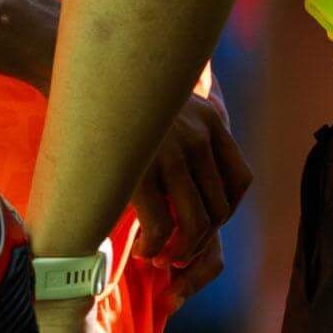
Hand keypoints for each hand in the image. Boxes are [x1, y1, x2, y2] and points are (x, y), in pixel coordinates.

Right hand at [130, 86, 251, 306]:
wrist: (91, 74)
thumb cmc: (128, 98)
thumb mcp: (173, 105)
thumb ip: (190, 132)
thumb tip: (191, 175)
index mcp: (211, 121)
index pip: (240, 180)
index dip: (225, 211)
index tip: (203, 223)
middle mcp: (198, 137)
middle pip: (221, 209)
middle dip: (200, 242)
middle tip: (176, 253)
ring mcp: (172, 154)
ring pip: (198, 224)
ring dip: (181, 253)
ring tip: (161, 258)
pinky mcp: (141, 171)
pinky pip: (163, 227)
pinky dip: (155, 248)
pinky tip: (142, 250)